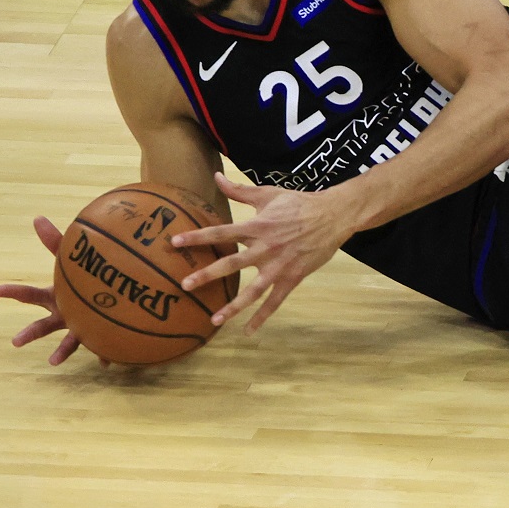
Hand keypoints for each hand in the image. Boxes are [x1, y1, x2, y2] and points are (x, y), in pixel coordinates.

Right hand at [0, 216, 107, 366]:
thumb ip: (55, 241)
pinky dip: (104, 354)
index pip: (30, 295)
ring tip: (53, 361)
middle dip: (29, 332)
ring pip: (70, 341)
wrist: (112, 295)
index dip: (13, 291)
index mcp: (56, 298)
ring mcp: (82, 327)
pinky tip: (107, 362)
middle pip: (44, 325)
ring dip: (61, 350)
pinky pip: (103, 347)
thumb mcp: (71, 259)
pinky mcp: (101, 335)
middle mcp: (65, 315)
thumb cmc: (85, 276)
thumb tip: (37, 217)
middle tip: (14, 341)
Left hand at [174, 172, 348, 333]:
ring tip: (214, 319)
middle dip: (207, 274)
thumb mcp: (269, 194)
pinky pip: (275, 300)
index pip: (222, 232)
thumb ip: (240, 191)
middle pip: (232, 263)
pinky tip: (249, 330)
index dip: (198, 237)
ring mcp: (279, 265)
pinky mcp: (293, 277)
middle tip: (184, 285)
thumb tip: (216, 177)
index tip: (175, 242)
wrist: (334, 215)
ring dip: (233, 306)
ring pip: (252, 289)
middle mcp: (266, 247)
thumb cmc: (300, 203)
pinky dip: (262, 316)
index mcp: (257, 226)